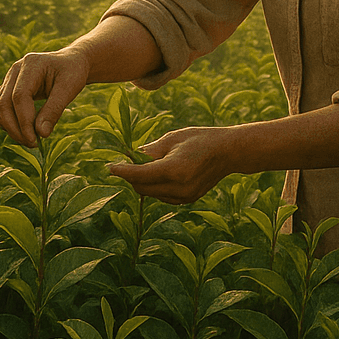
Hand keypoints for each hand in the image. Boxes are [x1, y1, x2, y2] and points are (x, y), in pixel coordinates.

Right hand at [0, 48, 90, 146]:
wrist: (70, 62)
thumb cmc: (73, 72)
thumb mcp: (70, 88)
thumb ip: (54, 109)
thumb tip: (41, 134)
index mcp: (31, 64)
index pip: (19, 96)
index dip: (24, 121)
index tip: (35, 140)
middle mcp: (15, 70)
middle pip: (3, 104)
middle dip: (15, 129)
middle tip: (33, 144)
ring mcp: (9, 79)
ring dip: (8, 128)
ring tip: (29, 139)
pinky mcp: (7, 89)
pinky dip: (7, 123)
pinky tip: (24, 131)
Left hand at [108, 125, 232, 204]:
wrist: (228, 152)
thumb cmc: (200, 139)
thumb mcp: (173, 138)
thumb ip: (151, 150)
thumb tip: (132, 158)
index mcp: (174, 170)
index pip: (139, 175)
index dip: (122, 171)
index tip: (110, 168)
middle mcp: (178, 188)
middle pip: (142, 188)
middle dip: (131, 177)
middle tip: (125, 163)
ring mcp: (184, 196)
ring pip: (151, 194)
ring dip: (142, 182)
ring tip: (143, 166)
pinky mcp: (187, 200)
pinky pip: (162, 196)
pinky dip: (155, 187)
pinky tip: (158, 174)